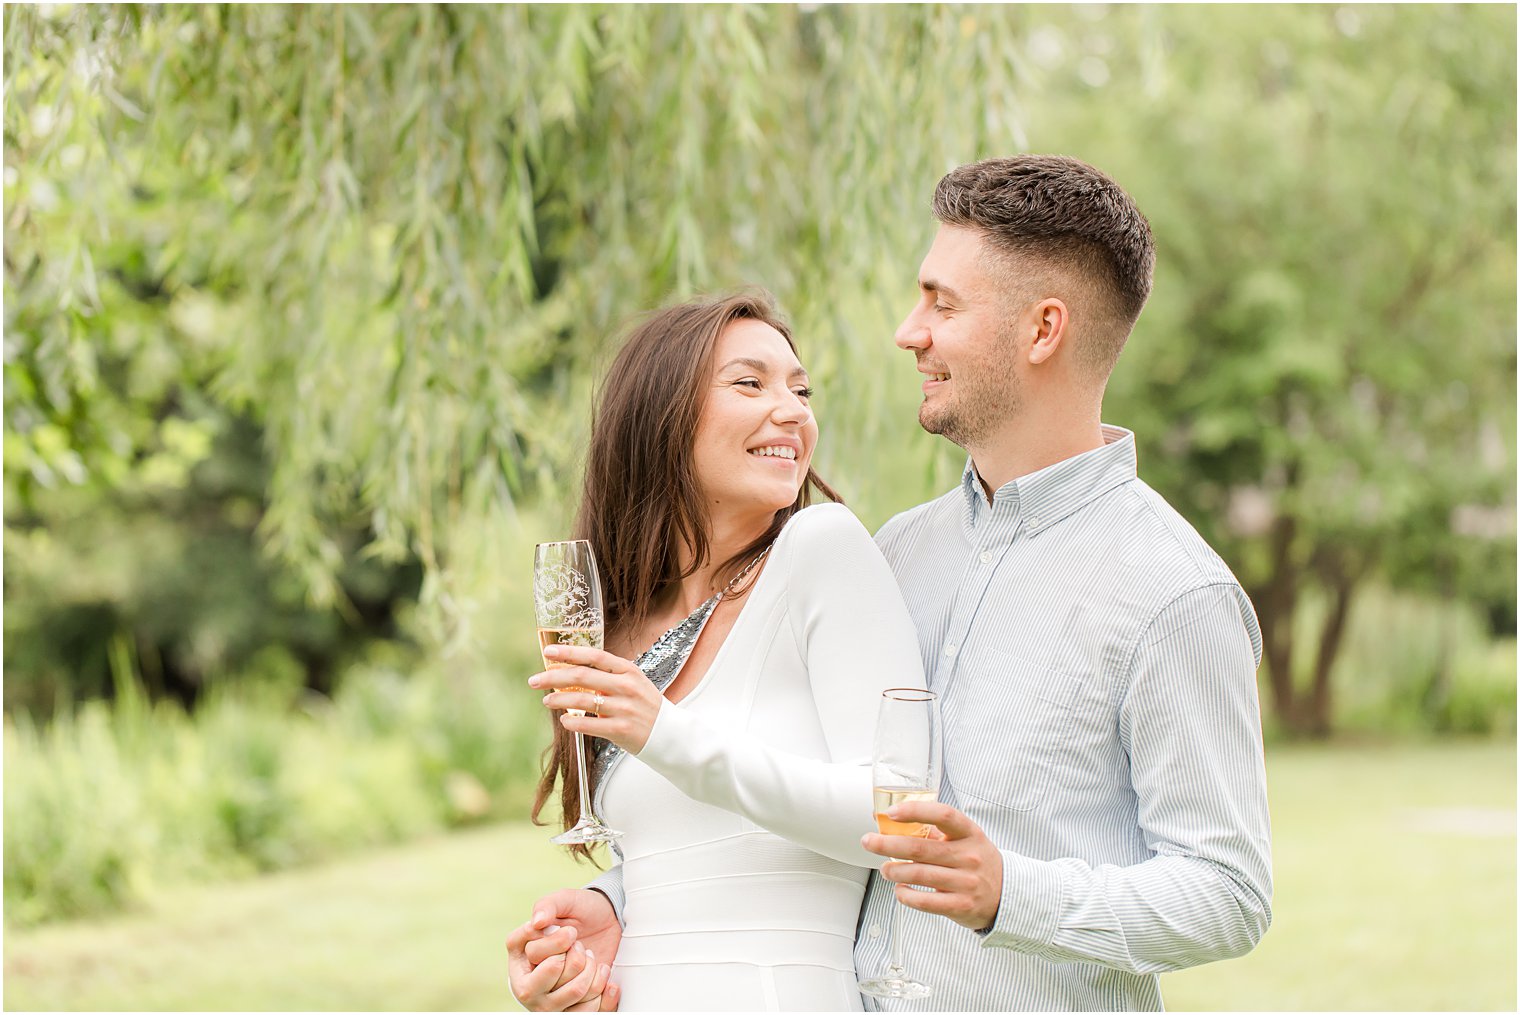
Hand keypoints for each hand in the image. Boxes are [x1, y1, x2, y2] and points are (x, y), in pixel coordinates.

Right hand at [507, 889, 622, 1010]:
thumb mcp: (565, 900)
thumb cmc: (580, 912)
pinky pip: (590, 1010)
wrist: (607, 925)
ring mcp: (551, 1002)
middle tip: (580, 946)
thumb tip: (537, 922)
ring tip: (590, 959)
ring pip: (575, 992)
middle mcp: (530, 985)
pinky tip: (603, 975)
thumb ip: (547, 905)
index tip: (570, 931)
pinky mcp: (573, 1011)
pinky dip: (604, 991)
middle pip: (555, 974)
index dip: (559, 941)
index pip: (536, 953)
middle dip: (576, 955)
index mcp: (520, 958)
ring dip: (592, 969)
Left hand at [529, 646, 662, 753]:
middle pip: (582, 676)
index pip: (594, 655)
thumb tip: (571, 672)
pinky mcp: (621, 730)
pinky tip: (564, 722)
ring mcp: (624, 708)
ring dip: (559, 699)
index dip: (569, 652)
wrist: (669, 734)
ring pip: (582, 700)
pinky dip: (572, 722)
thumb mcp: (633, 683)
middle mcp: (626, 686)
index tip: (548, 652)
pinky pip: (588, 724)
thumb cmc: (645, 706)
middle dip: (553, 677)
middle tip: (534, 680)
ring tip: (547, 700)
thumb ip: (608, 676)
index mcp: (628, 670)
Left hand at [860, 800, 1003, 931]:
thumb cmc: (976, 862)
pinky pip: (926, 901)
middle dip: (887, 844)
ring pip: (919, 874)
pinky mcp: (962, 906)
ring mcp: (967, 882)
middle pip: (921, 848)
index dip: (915, 811)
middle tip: (868, 842)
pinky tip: (900, 890)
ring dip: (894, 871)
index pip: (943, 815)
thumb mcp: (965, 841)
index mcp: (970, 833)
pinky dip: (906, 896)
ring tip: (885, 869)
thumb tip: (889, 822)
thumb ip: (934, 832)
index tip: (891, 813)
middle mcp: (970, 856)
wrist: (1007, 895)